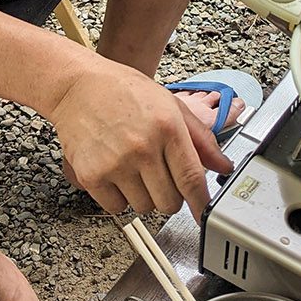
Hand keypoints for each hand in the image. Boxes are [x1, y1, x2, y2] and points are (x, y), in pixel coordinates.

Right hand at [51, 58, 228, 220]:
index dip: (201, 202)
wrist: (77, 87)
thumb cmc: (123, 92)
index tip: (204, 213)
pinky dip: (119, 198)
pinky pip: (116, 208)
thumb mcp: (170, 104)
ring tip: (134, 168)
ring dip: (143, 196)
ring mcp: (116, 163)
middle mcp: (143, 148)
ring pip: (144, 208)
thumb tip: (223, 166)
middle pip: (169, 202)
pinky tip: (116, 174)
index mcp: (167, 127)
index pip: (192, 179)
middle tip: (160, 176)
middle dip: (170, 196)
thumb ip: (200, 138)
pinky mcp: (91, 175)